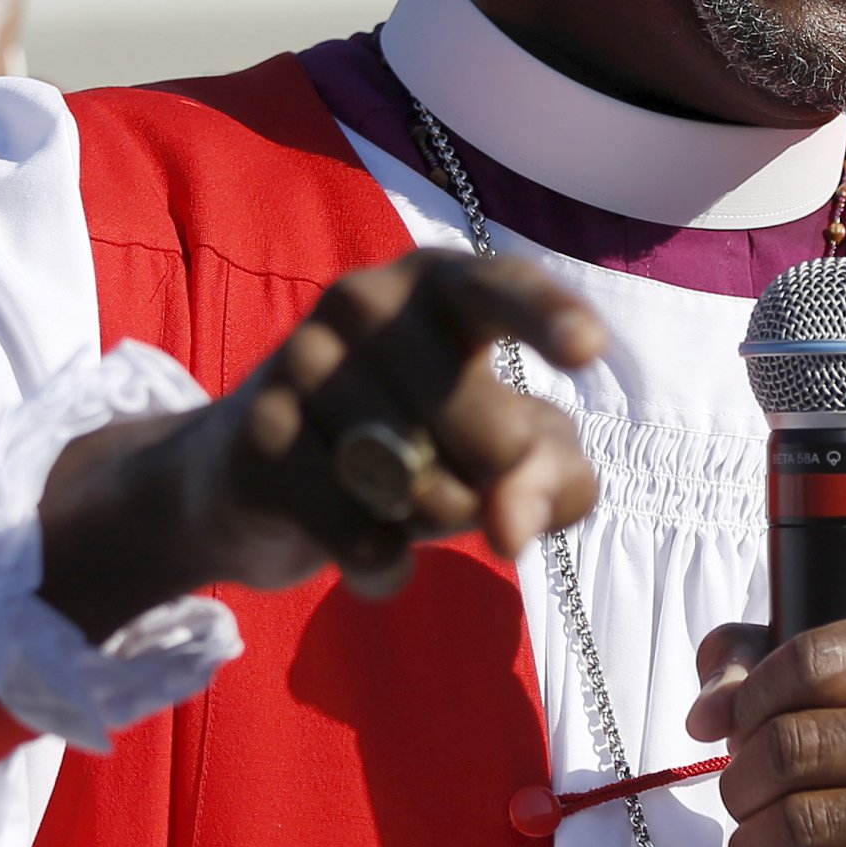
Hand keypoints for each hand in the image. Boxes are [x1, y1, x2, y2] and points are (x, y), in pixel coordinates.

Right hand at [38, 249, 606, 639]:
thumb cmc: (415, 444)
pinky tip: (369, 547)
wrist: (256, 481)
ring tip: (397, 497)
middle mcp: (366, 298)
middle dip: (494, 487)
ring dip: (430, 521)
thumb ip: (548, 477)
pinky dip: (382, 562)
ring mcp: (302, 357)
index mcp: (440, 283)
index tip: (589, 351)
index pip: (501, 290)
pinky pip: (358, 531)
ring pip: (424, 486)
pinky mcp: (259, 433)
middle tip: (458, 478)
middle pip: (489, 431)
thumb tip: (511, 528)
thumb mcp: (505, 451)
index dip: (548, 318)